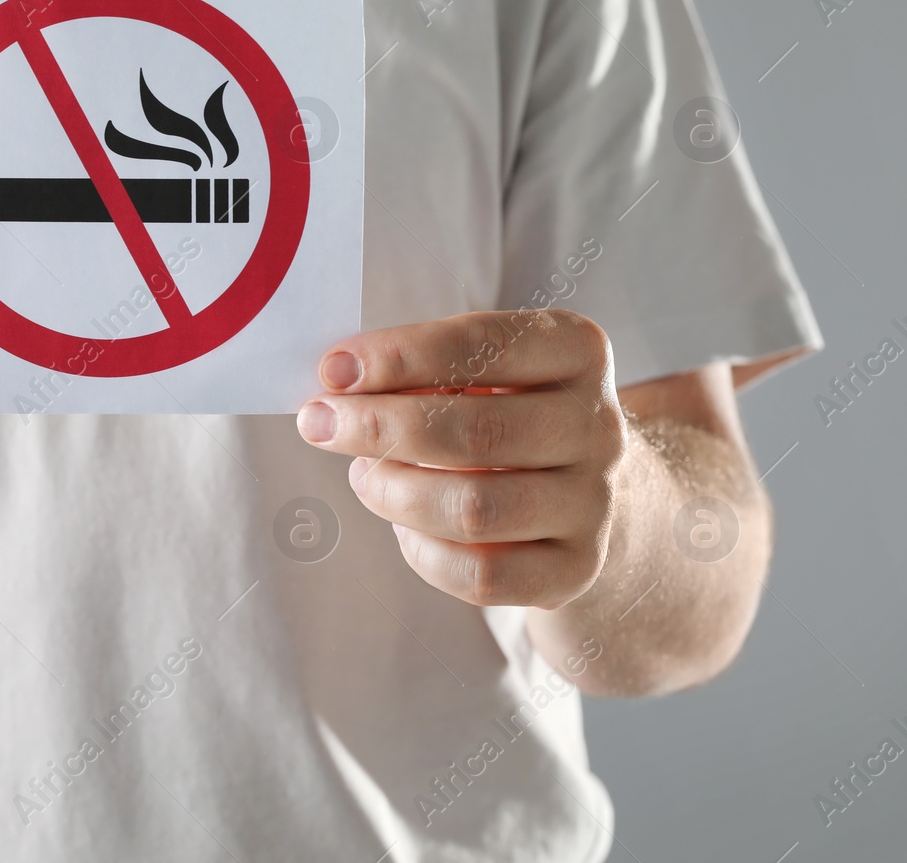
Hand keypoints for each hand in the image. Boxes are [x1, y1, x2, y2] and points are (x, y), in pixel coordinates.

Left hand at [296, 309, 627, 608]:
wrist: (602, 498)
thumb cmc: (515, 416)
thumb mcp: (491, 371)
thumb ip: (428, 369)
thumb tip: (340, 384)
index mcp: (576, 352)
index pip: (482, 345)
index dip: (399, 357)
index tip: (333, 370)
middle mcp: (595, 426)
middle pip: (475, 431)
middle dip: (379, 427)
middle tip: (319, 422)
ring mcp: (592, 504)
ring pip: (475, 509)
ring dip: (396, 492)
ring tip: (365, 475)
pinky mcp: (575, 570)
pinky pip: (482, 576)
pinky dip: (423, 552)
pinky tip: (403, 526)